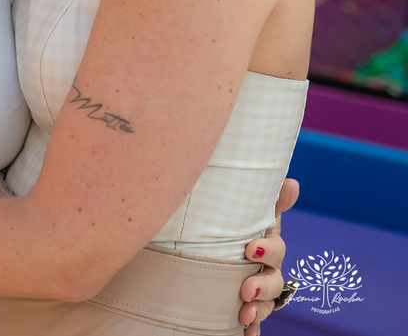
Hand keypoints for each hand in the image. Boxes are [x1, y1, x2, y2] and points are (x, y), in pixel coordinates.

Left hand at [239, 178, 298, 334]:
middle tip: (245, 290)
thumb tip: (291, 182)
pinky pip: (253, 322)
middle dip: (261, 287)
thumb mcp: (250, 213)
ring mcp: (257, 291)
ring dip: (258, 311)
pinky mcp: (245, 308)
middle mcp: (266, 271)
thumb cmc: (237, 228)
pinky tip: (246, 335)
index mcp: (267, 248)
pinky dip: (252, 329)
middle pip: (273, 282)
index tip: (251, 249)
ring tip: (244, 315)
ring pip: (265, 304)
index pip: (275, 250)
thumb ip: (269, 200)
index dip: (268, 250)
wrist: (211, 250)